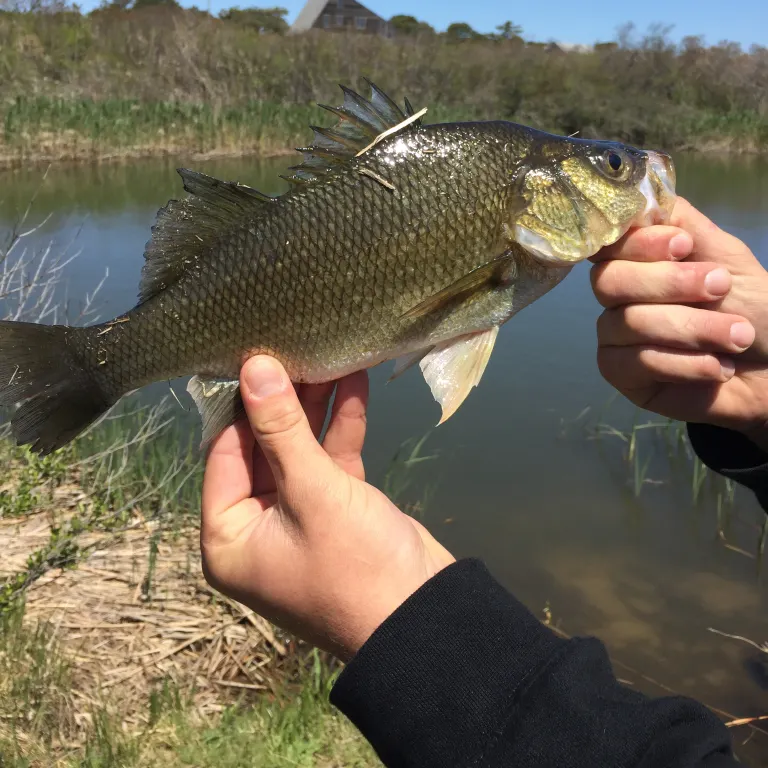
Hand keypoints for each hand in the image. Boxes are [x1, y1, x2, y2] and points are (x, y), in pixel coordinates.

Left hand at [200, 356, 454, 660]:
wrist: (424, 618)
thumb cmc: (354, 564)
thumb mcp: (312, 491)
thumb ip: (280, 429)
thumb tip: (254, 368)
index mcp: (229, 538)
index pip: (223, 455)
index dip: (241, 406)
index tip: (254, 356)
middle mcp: (257, 529)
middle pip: (263, 450)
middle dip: (284, 403)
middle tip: (293, 349)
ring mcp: (299, 519)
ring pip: (301, 452)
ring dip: (315, 410)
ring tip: (326, 356)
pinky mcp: (337, 511)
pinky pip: (331, 463)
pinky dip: (341, 428)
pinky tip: (354, 384)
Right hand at [591, 197, 767, 449]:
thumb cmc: (754, 310)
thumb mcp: (725, 258)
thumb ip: (684, 226)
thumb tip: (644, 196)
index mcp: (638, 262)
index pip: (609, 244)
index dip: (637, 243)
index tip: (683, 246)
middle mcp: (618, 298)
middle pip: (608, 282)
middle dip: (668, 284)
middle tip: (719, 289)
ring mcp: (615, 338)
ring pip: (627, 324)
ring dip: (691, 329)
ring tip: (739, 336)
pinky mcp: (622, 375)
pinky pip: (635, 363)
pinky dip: (683, 364)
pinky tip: (719, 367)